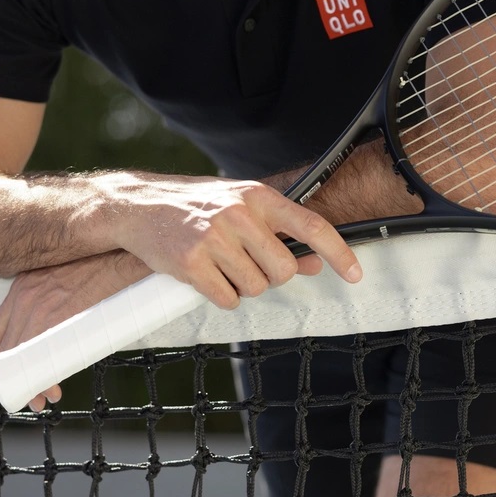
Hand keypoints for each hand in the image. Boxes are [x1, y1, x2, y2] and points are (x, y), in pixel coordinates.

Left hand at [0, 250, 150, 411]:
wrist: (124, 249)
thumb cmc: (103, 263)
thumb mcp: (65, 275)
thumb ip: (56, 297)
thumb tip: (60, 327)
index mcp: (24, 284)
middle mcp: (26, 295)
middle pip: (8, 346)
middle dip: (14, 377)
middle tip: (25, 397)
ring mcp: (42, 305)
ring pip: (25, 354)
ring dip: (33, 382)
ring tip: (43, 400)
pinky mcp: (61, 314)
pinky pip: (44, 353)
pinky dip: (47, 376)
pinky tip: (52, 389)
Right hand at [97, 172, 361, 307]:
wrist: (139, 206)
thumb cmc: (196, 206)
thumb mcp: (241, 207)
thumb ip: (278, 231)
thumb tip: (315, 262)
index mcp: (258, 196)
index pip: (312, 225)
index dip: (339, 252)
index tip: (356, 274)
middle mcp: (239, 214)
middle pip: (283, 270)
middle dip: (271, 277)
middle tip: (249, 265)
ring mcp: (214, 238)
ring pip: (255, 288)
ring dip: (243, 286)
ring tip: (221, 264)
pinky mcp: (191, 263)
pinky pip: (227, 300)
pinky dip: (221, 296)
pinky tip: (205, 276)